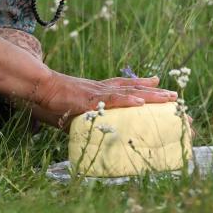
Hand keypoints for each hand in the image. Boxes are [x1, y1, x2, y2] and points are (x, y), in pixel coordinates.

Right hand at [30, 70, 177, 129]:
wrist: (37, 87)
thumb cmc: (47, 99)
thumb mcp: (68, 110)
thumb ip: (77, 118)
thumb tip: (75, 128)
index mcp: (96, 91)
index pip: (123, 86)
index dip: (141, 86)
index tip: (157, 83)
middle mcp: (101, 88)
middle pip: (134, 88)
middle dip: (156, 93)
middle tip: (175, 96)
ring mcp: (97, 92)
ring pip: (130, 92)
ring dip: (152, 96)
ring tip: (170, 98)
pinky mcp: (90, 99)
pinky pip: (113, 99)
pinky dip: (128, 99)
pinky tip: (142, 101)